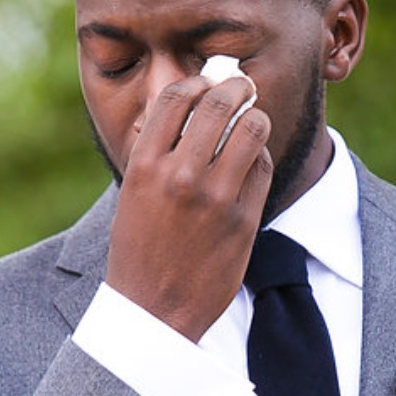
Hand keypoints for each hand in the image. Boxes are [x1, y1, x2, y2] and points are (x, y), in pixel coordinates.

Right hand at [105, 72, 272, 340]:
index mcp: (145, 167)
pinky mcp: (243, 221)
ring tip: (253, 122)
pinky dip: (260, 158)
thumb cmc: (139, 253)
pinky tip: (251, 163)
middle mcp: (180, 176)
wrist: (153, 312)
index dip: (197, 82)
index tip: (206, 84)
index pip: (176, 97)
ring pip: (252, 130)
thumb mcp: (133, 198)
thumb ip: (154, 155)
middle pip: (220, 103)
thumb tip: (183, 109)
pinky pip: (262, 169)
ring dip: (256, 119)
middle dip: (236, 87)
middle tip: (243, 87)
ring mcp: (215, 199)